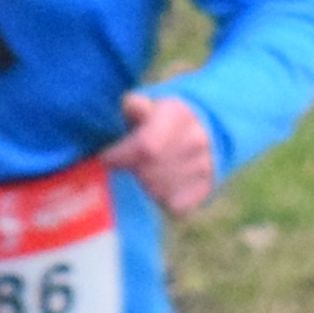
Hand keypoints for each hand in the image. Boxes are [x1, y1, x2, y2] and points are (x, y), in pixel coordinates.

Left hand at [117, 88, 223, 216]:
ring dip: (144, 186)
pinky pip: (175, 207)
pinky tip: (160, 186)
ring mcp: (205, 166)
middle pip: (149, 173)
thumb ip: (136, 106)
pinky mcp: (207, 189)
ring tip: (145, 173)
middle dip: (131, 172)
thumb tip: (133, 105)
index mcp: (178, 115)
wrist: (205, 129)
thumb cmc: (162, 119)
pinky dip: (162, 200)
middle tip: (129, 166)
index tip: (106, 158)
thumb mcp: (148, 105)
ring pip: (159, 192)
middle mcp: (196, 140)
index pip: (145, 147)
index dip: (120, 157)